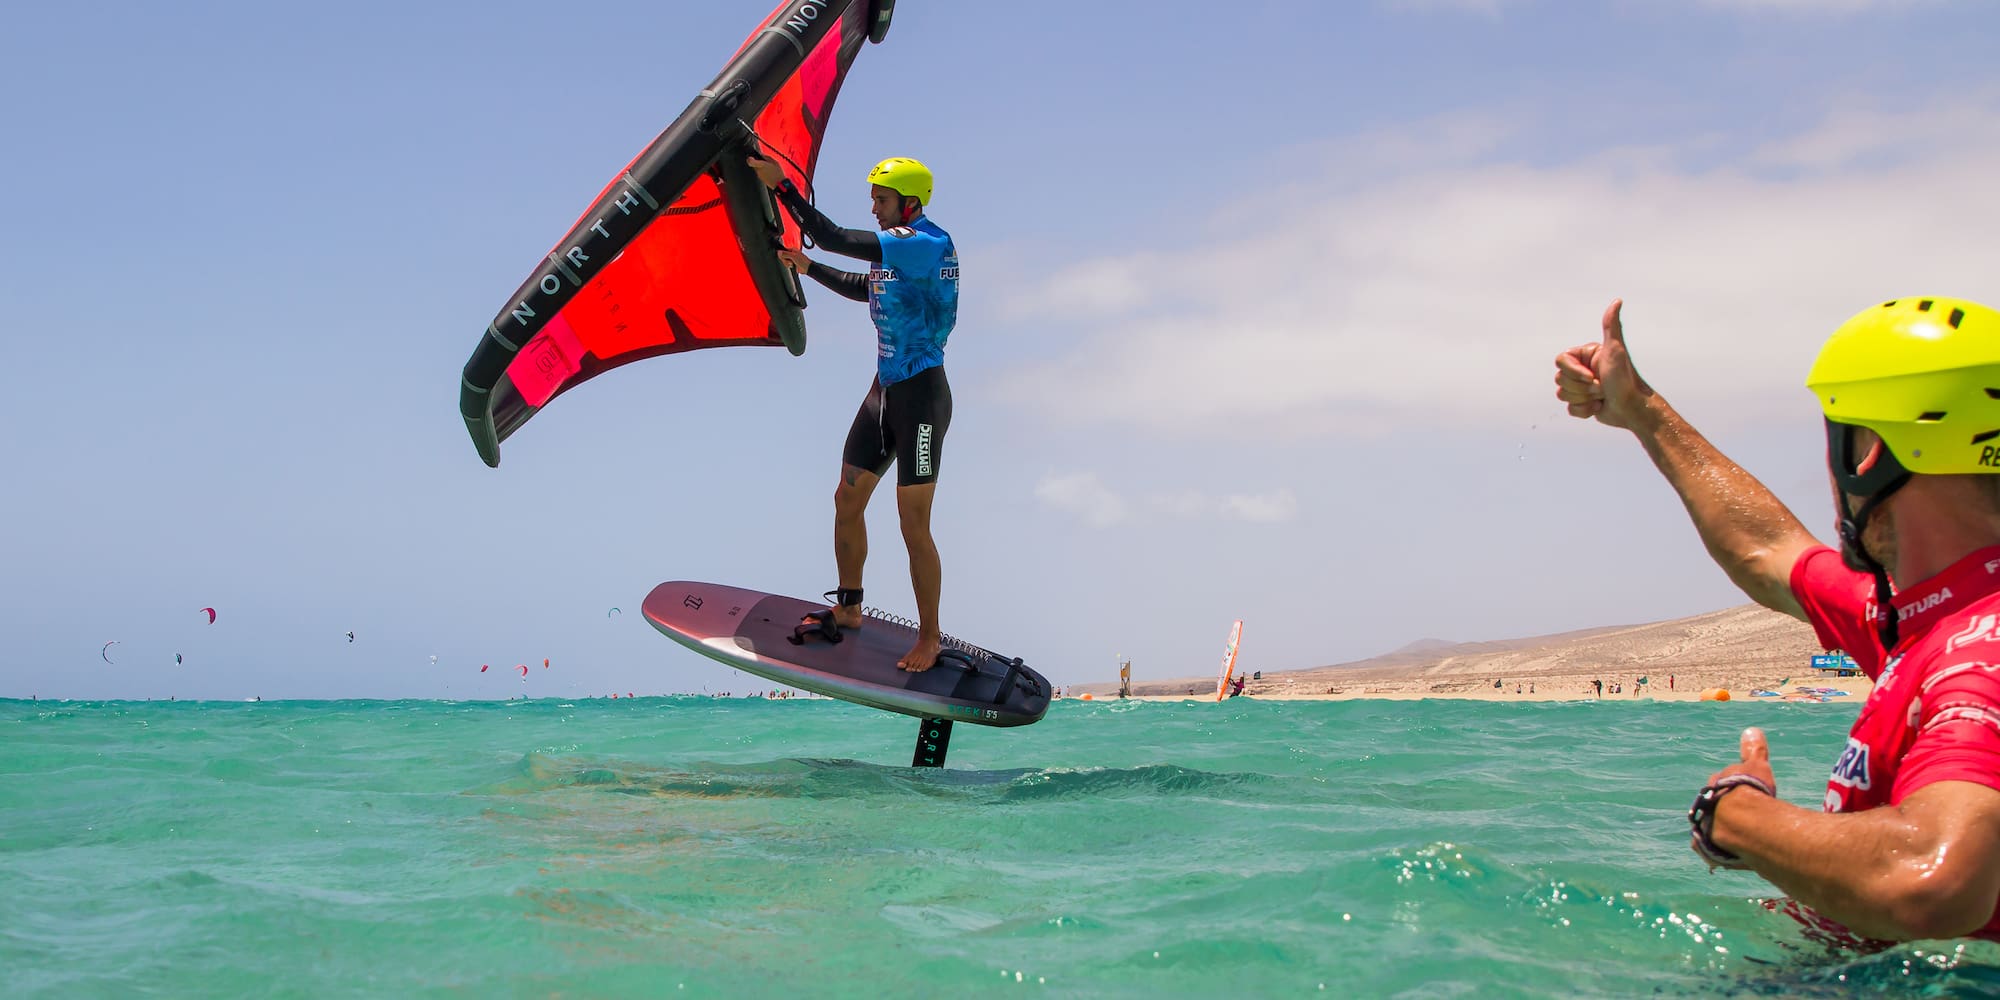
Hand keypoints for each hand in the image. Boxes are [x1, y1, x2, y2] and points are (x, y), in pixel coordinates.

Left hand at [747, 154, 784, 188]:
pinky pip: (759, 172)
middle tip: (764, 162)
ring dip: (760, 166)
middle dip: (758, 162)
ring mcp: (759, 175)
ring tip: (768, 167)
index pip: (750, 161)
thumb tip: (761, 155)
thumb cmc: (778, 172)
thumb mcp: (774, 162)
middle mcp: (758, 170)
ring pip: (757, 168)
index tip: (751, 157)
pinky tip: (769, 172)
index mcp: (761, 165)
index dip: (749, 158)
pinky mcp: (760, 178)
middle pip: (754, 164)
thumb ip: (767, 157)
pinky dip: (763, 171)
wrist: (779, 183)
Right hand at [777, 248, 809, 273]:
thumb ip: (785, 254)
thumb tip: (779, 252)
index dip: (782, 255)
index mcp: (792, 250)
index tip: (784, 258)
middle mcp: (791, 254)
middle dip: (785, 260)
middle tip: (790, 261)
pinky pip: (786, 264)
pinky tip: (792, 266)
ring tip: (792, 264)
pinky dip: (788, 266)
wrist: (807, 268)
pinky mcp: (791, 263)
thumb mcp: (793, 256)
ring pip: (784, 261)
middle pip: (782, 256)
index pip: (782, 251)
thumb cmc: (803, 261)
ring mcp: (791, 259)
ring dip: (787, 264)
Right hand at [1553, 299, 1654, 429]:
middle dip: (1581, 387)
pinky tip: (1599, 407)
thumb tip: (1617, 301)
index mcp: (1585, 356)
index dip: (1573, 372)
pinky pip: (1569, 409)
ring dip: (1583, 399)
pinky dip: (1584, 411)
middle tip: (1601, 386)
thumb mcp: (1616, 350)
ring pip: (1562, 394)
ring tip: (1601, 397)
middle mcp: (1582, 369)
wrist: (1633, 408)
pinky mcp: (1582, 404)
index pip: (1560, 361)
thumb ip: (1611, 326)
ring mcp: (1581, 387)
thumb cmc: (1625, 378)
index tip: (1592, 376)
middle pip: (1560, 379)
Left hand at [1690, 727, 1777, 864]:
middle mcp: (1705, 806)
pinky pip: (1712, 850)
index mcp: (1714, 785)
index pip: (1720, 783)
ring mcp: (1706, 828)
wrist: (1744, 823)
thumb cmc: (1752, 791)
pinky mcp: (1710, 850)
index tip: (1744, 792)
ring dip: (1724, 830)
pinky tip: (1731, 852)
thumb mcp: (1756, 767)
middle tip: (1745, 815)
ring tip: (1742, 835)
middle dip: (1725, 809)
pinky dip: (1720, 851)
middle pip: (1714, 806)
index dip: (1733, 787)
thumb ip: (1753, 750)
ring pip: (1712, 828)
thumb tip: (1752, 729)